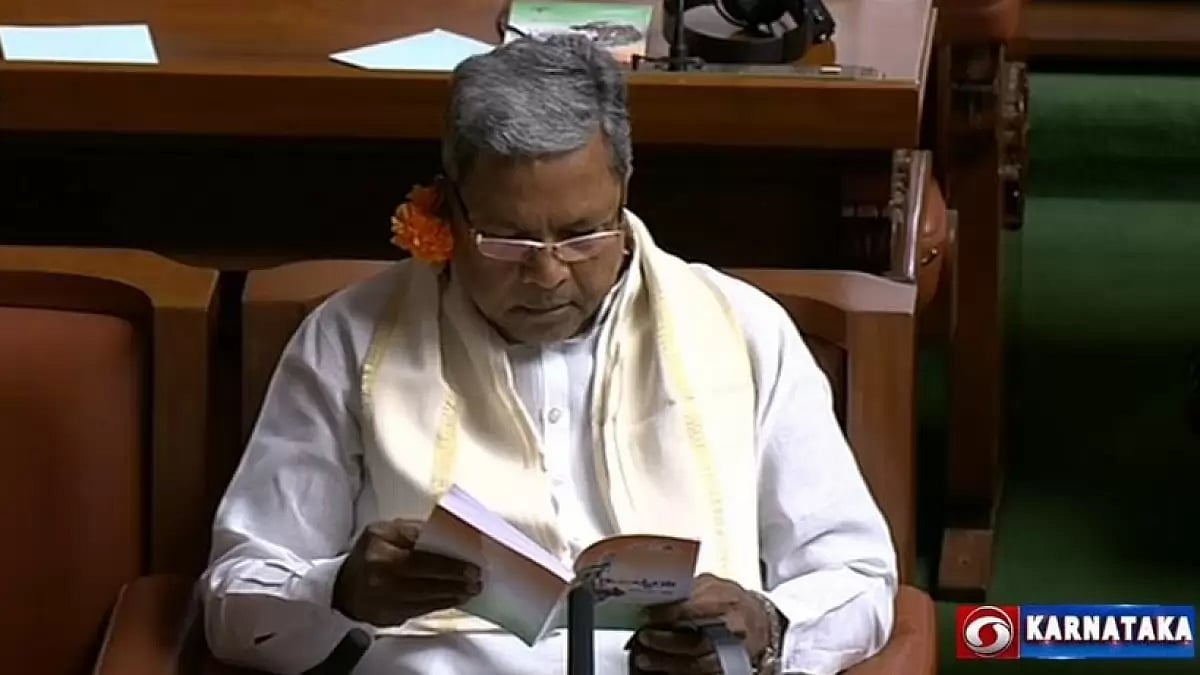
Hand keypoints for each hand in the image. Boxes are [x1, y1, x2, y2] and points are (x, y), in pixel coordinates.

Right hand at [332, 518, 481, 625]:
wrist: (342, 586)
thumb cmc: (369, 553)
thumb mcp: (385, 531)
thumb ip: (413, 531)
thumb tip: (447, 535)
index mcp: (380, 552)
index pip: (421, 560)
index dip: (449, 566)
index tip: (471, 567)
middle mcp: (379, 579)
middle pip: (425, 584)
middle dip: (455, 583)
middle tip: (476, 581)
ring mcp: (382, 602)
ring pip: (424, 601)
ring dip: (450, 596)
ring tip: (469, 591)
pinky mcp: (386, 618)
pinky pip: (418, 612)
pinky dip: (438, 605)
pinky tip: (451, 599)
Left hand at [631, 574, 772, 673]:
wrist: (760, 621)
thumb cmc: (734, 601)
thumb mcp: (713, 586)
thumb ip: (689, 591)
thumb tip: (659, 598)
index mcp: (725, 602)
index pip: (691, 609)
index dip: (666, 615)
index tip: (647, 616)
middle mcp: (731, 628)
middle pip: (694, 641)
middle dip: (665, 642)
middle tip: (644, 638)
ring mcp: (731, 651)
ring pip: (697, 664)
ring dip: (667, 663)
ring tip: (645, 660)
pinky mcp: (728, 667)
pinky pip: (702, 673)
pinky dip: (680, 672)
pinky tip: (663, 669)